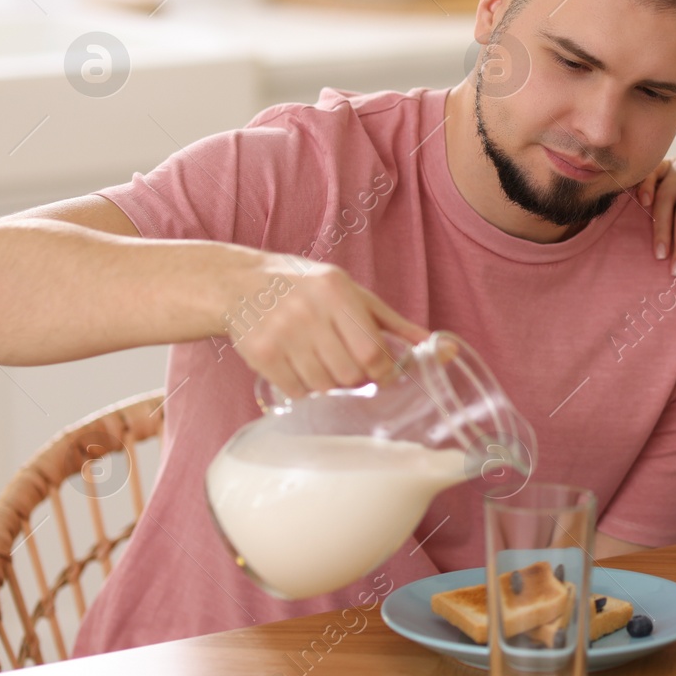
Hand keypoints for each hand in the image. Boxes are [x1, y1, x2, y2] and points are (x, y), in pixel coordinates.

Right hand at [224, 254, 430, 397]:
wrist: (239, 283)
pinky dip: (305, 389)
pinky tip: (301, 370)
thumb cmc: (305, 288)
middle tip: (349, 368)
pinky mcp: (261, 354)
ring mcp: (282, 334)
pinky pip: (297, 391)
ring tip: (323, 365)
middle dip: (357, 378)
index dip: (384, 372)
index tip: (384, 374)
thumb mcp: (351, 293)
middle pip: (350, 373)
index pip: (372, 351)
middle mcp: (308, 311)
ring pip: (324, 386)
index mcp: (336, 292)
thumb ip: (392, 321)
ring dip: (330, 385)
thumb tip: (437, 345)